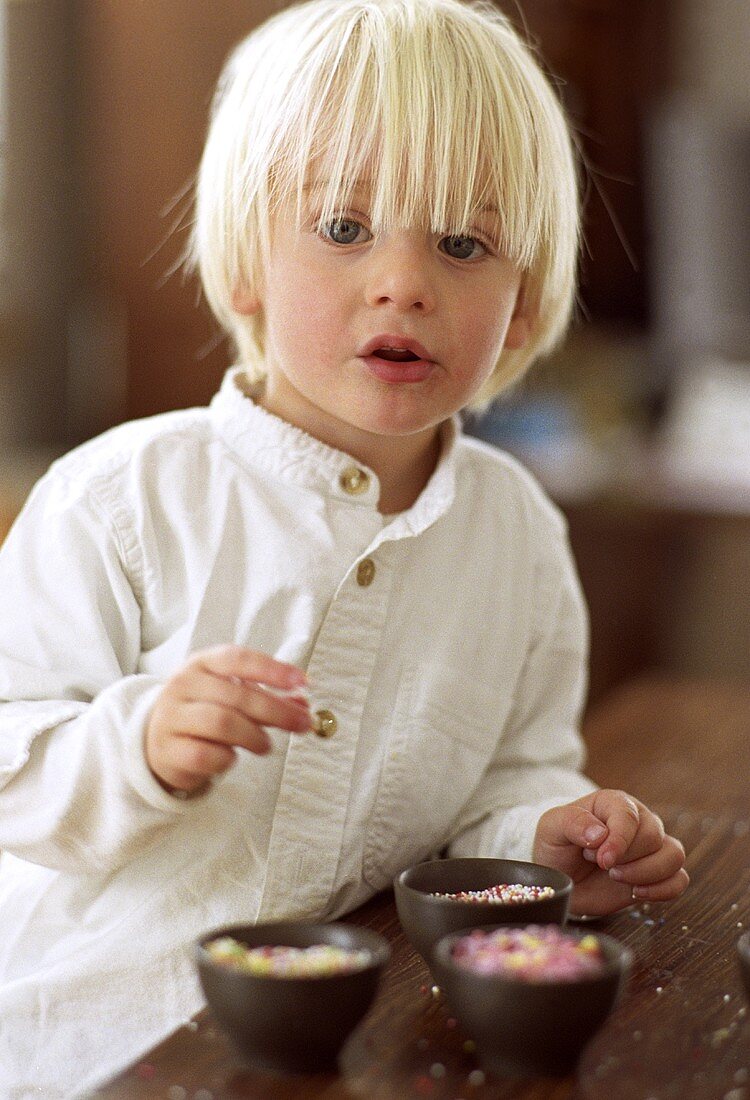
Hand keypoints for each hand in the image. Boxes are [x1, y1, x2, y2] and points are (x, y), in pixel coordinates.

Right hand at [145, 645, 312, 794]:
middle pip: (237, 695)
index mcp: (201, 663)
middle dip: (276, 711)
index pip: (238, 659)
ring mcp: (172, 717)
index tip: (302, 682)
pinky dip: (227, 758)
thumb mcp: (231, 696)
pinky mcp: (168, 750)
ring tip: (265, 745)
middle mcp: (183, 685)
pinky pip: (206, 754)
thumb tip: (303, 705)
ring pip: (222, 723)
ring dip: (254, 736)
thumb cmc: (202, 712)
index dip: (272, 669)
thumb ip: (267, 697)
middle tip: (301, 724)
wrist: (156, 741)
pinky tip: (232, 757)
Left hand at [533, 790, 688, 915]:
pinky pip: (679, 879)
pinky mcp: (656, 874)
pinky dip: (663, 890)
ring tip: (617, 878)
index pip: (630, 816)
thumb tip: (600, 833)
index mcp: (613, 804)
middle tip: (601, 865)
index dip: (619, 840)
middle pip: (654, 836)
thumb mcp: (552, 828)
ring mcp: (649, 849)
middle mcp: (638, 822)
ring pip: (674, 855)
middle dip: (627, 858)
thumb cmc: (557, 846)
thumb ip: (572, 823)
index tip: (602, 860)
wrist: (561, 877)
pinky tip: (636, 893)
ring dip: (647, 873)